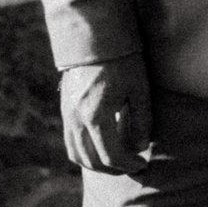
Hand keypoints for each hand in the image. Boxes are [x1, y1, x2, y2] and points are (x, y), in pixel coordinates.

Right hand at [59, 54, 152, 172]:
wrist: (95, 37)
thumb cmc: (123, 61)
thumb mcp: (139, 89)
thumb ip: (141, 121)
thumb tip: (139, 147)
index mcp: (95, 116)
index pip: (111, 156)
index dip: (128, 164)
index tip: (142, 164)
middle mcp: (76, 119)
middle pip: (91, 160)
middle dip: (113, 169)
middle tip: (131, 166)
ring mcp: (67, 115)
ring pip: (76, 154)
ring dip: (96, 164)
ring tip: (117, 161)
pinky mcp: (65, 109)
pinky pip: (70, 141)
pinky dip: (84, 152)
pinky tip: (101, 147)